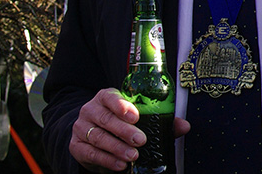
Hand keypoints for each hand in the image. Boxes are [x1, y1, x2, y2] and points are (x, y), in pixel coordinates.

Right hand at [70, 88, 189, 171]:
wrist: (92, 136)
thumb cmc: (120, 123)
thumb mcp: (138, 118)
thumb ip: (160, 120)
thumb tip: (184, 126)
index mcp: (106, 97)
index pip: (111, 97)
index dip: (122, 106)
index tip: (135, 116)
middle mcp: (90, 110)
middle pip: (106, 119)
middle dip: (124, 131)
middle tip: (141, 140)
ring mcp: (81, 128)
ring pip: (98, 137)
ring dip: (117, 148)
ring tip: (133, 156)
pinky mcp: (76, 146)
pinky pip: (91, 153)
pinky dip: (107, 160)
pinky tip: (120, 164)